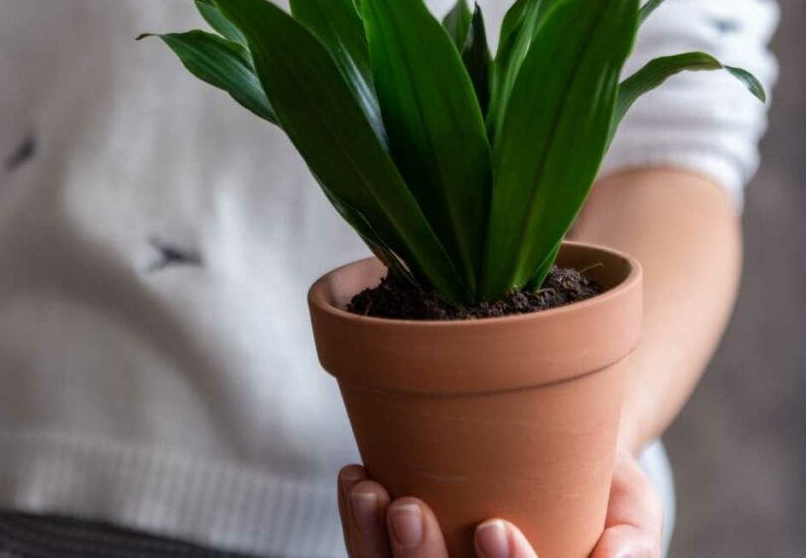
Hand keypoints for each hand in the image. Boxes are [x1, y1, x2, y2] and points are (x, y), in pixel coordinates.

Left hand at [337, 451, 662, 556]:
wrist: (564, 446)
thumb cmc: (602, 484)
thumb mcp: (632, 506)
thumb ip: (634, 536)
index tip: (496, 527)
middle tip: (409, 507)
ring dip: (374, 544)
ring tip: (370, 492)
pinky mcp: (403, 554)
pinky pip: (370, 555)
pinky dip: (357, 523)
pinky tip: (358, 480)